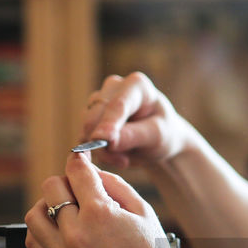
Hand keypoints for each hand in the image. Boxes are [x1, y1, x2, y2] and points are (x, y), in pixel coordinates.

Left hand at [25, 153, 183, 247]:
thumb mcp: (145, 214)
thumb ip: (116, 185)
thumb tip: (92, 172)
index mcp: (101, 214)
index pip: (77, 171)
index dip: (79, 159)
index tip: (81, 159)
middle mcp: (76, 232)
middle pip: (51, 186)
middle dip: (66, 182)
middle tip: (79, 190)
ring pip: (34, 213)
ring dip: (48, 205)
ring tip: (66, 210)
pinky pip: (33, 239)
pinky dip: (41, 229)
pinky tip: (59, 230)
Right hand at [79, 73, 196, 169]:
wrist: (158, 139)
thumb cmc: (163, 133)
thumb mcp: (157, 137)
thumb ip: (133, 136)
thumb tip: (106, 141)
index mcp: (137, 85)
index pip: (118, 104)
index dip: (109, 123)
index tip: (102, 140)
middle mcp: (114, 86)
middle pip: (96, 114)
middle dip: (104, 141)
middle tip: (122, 162)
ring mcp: (100, 100)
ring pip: (87, 127)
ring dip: (101, 149)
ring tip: (124, 159)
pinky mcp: (90, 116)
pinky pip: (84, 136)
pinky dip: (96, 151)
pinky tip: (115, 157)